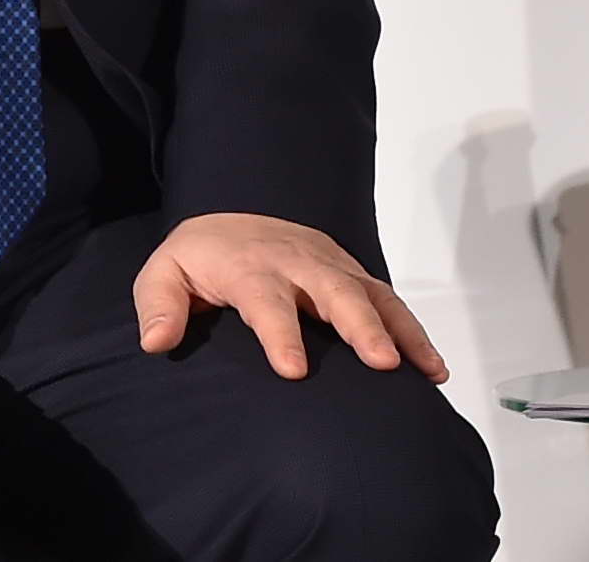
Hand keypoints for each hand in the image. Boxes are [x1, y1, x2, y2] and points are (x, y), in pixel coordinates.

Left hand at [133, 213, 449, 383]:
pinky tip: (431, 366)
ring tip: (427, 369)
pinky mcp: (351, 273)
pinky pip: (387, 300)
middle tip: (381, 362)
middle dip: (361, 326)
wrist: (233, 217)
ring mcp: (331, 266)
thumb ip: (158, 303)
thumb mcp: (164, 272)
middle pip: (335, 292)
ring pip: (373, 294)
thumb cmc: (200, 257)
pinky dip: (413, 330)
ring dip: (402, 330)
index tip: (293, 371)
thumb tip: (156, 341)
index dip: (281, 334)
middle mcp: (299, 263)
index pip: (268, 300)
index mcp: (251, 267)